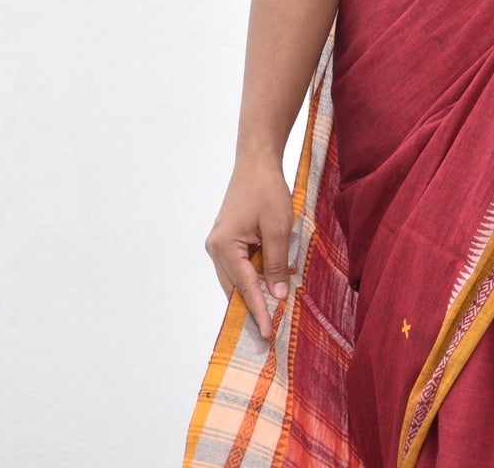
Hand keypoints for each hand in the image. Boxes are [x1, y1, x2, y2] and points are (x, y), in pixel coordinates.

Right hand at [205, 154, 294, 340]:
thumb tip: (277, 295)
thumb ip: (276, 263)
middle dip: (251, 308)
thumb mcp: (277, 227)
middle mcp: (215, 248)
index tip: (268, 333)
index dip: (258, 310)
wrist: (257, 161)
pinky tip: (267, 285)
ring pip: (236, 278)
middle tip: (269, 330)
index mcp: (224, 246)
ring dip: (252, 292)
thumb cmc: (267, 190)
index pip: (244, 287)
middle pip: (234, 287)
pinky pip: (239, 265)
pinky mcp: (227, 239)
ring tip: (271, 312)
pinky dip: (252, 277)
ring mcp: (219, 244)